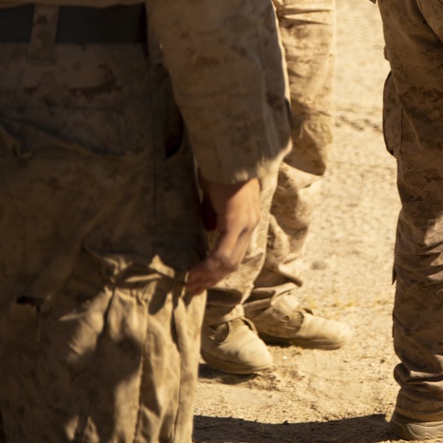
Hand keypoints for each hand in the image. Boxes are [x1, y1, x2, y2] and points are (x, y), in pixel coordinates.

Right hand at [186, 177, 260, 294]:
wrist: (227, 152)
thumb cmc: (219, 169)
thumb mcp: (216, 196)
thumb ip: (215, 214)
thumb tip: (209, 229)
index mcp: (248, 219)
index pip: (237, 253)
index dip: (220, 270)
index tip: (202, 281)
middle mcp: (250, 224)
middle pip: (233, 262)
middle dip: (213, 279)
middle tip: (193, 289)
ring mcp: (245, 223)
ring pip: (228, 261)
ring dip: (208, 276)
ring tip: (191, 284)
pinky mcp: (236, 220)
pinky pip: (222, 252)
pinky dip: (208, 266)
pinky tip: (195, 272)